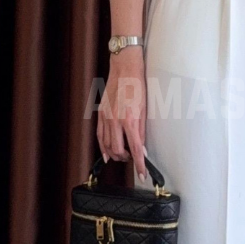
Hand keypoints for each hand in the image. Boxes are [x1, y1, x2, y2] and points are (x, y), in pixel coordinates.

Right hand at [98, 50, 146, 178]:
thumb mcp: (145, 109)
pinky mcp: (100, 114)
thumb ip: (142, 131)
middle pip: (119, 151)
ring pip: (107, 146)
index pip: (135, 149)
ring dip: (116, 154)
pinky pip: (100, 136)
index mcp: (129, 119)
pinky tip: (107, 154)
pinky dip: (103, 147)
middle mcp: (115, 121)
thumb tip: (142, 148)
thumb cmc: (138, 86)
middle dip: (126, 159)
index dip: (139, 164)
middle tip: (134, 159)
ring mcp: (106, 118)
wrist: (125, 69)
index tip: (142, 174)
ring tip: (124, 155)